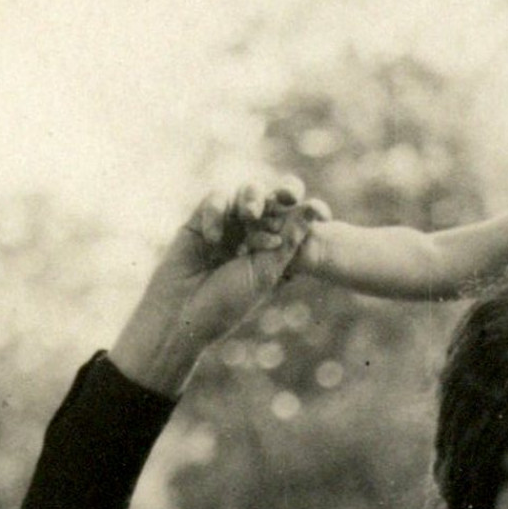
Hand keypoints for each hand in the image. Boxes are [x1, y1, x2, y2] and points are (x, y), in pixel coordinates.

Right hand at [109, 184, 323, 396]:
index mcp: (274, 251)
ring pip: (246, 194)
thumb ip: (290, 240)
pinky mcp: (200, 221)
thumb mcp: (267, 272)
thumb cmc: (227, 302)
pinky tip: (213, 239)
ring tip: (249, 216)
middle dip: (281, 197)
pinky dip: (217, 213)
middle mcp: (252, 236)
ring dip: (251, 199)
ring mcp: (227, 226)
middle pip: (273, 201)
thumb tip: (315, 210)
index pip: (295, 221)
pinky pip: (215, 199)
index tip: (324, 214)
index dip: (309, 211)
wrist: (182, 315)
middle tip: (285, 197)